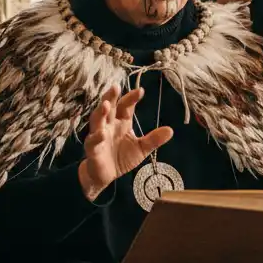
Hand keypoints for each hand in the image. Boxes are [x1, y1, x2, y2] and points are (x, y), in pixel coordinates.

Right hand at [78, 85, 173, 200]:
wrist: (105, 175)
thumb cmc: (121, 158)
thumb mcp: (141, 149)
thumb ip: (153, 139)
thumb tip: (171, 130)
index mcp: (121, 122)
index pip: (126, 106)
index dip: (132, 98)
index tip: (140, 91)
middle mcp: (109, 125)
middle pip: (109, 107)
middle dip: (111, 97)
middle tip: (115, 87)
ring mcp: (99, 135)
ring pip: (97, 120)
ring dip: (100, 112)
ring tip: (105, 104)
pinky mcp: (92, 148)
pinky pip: (93, 141)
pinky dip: (97, 137)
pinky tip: (102, 134)